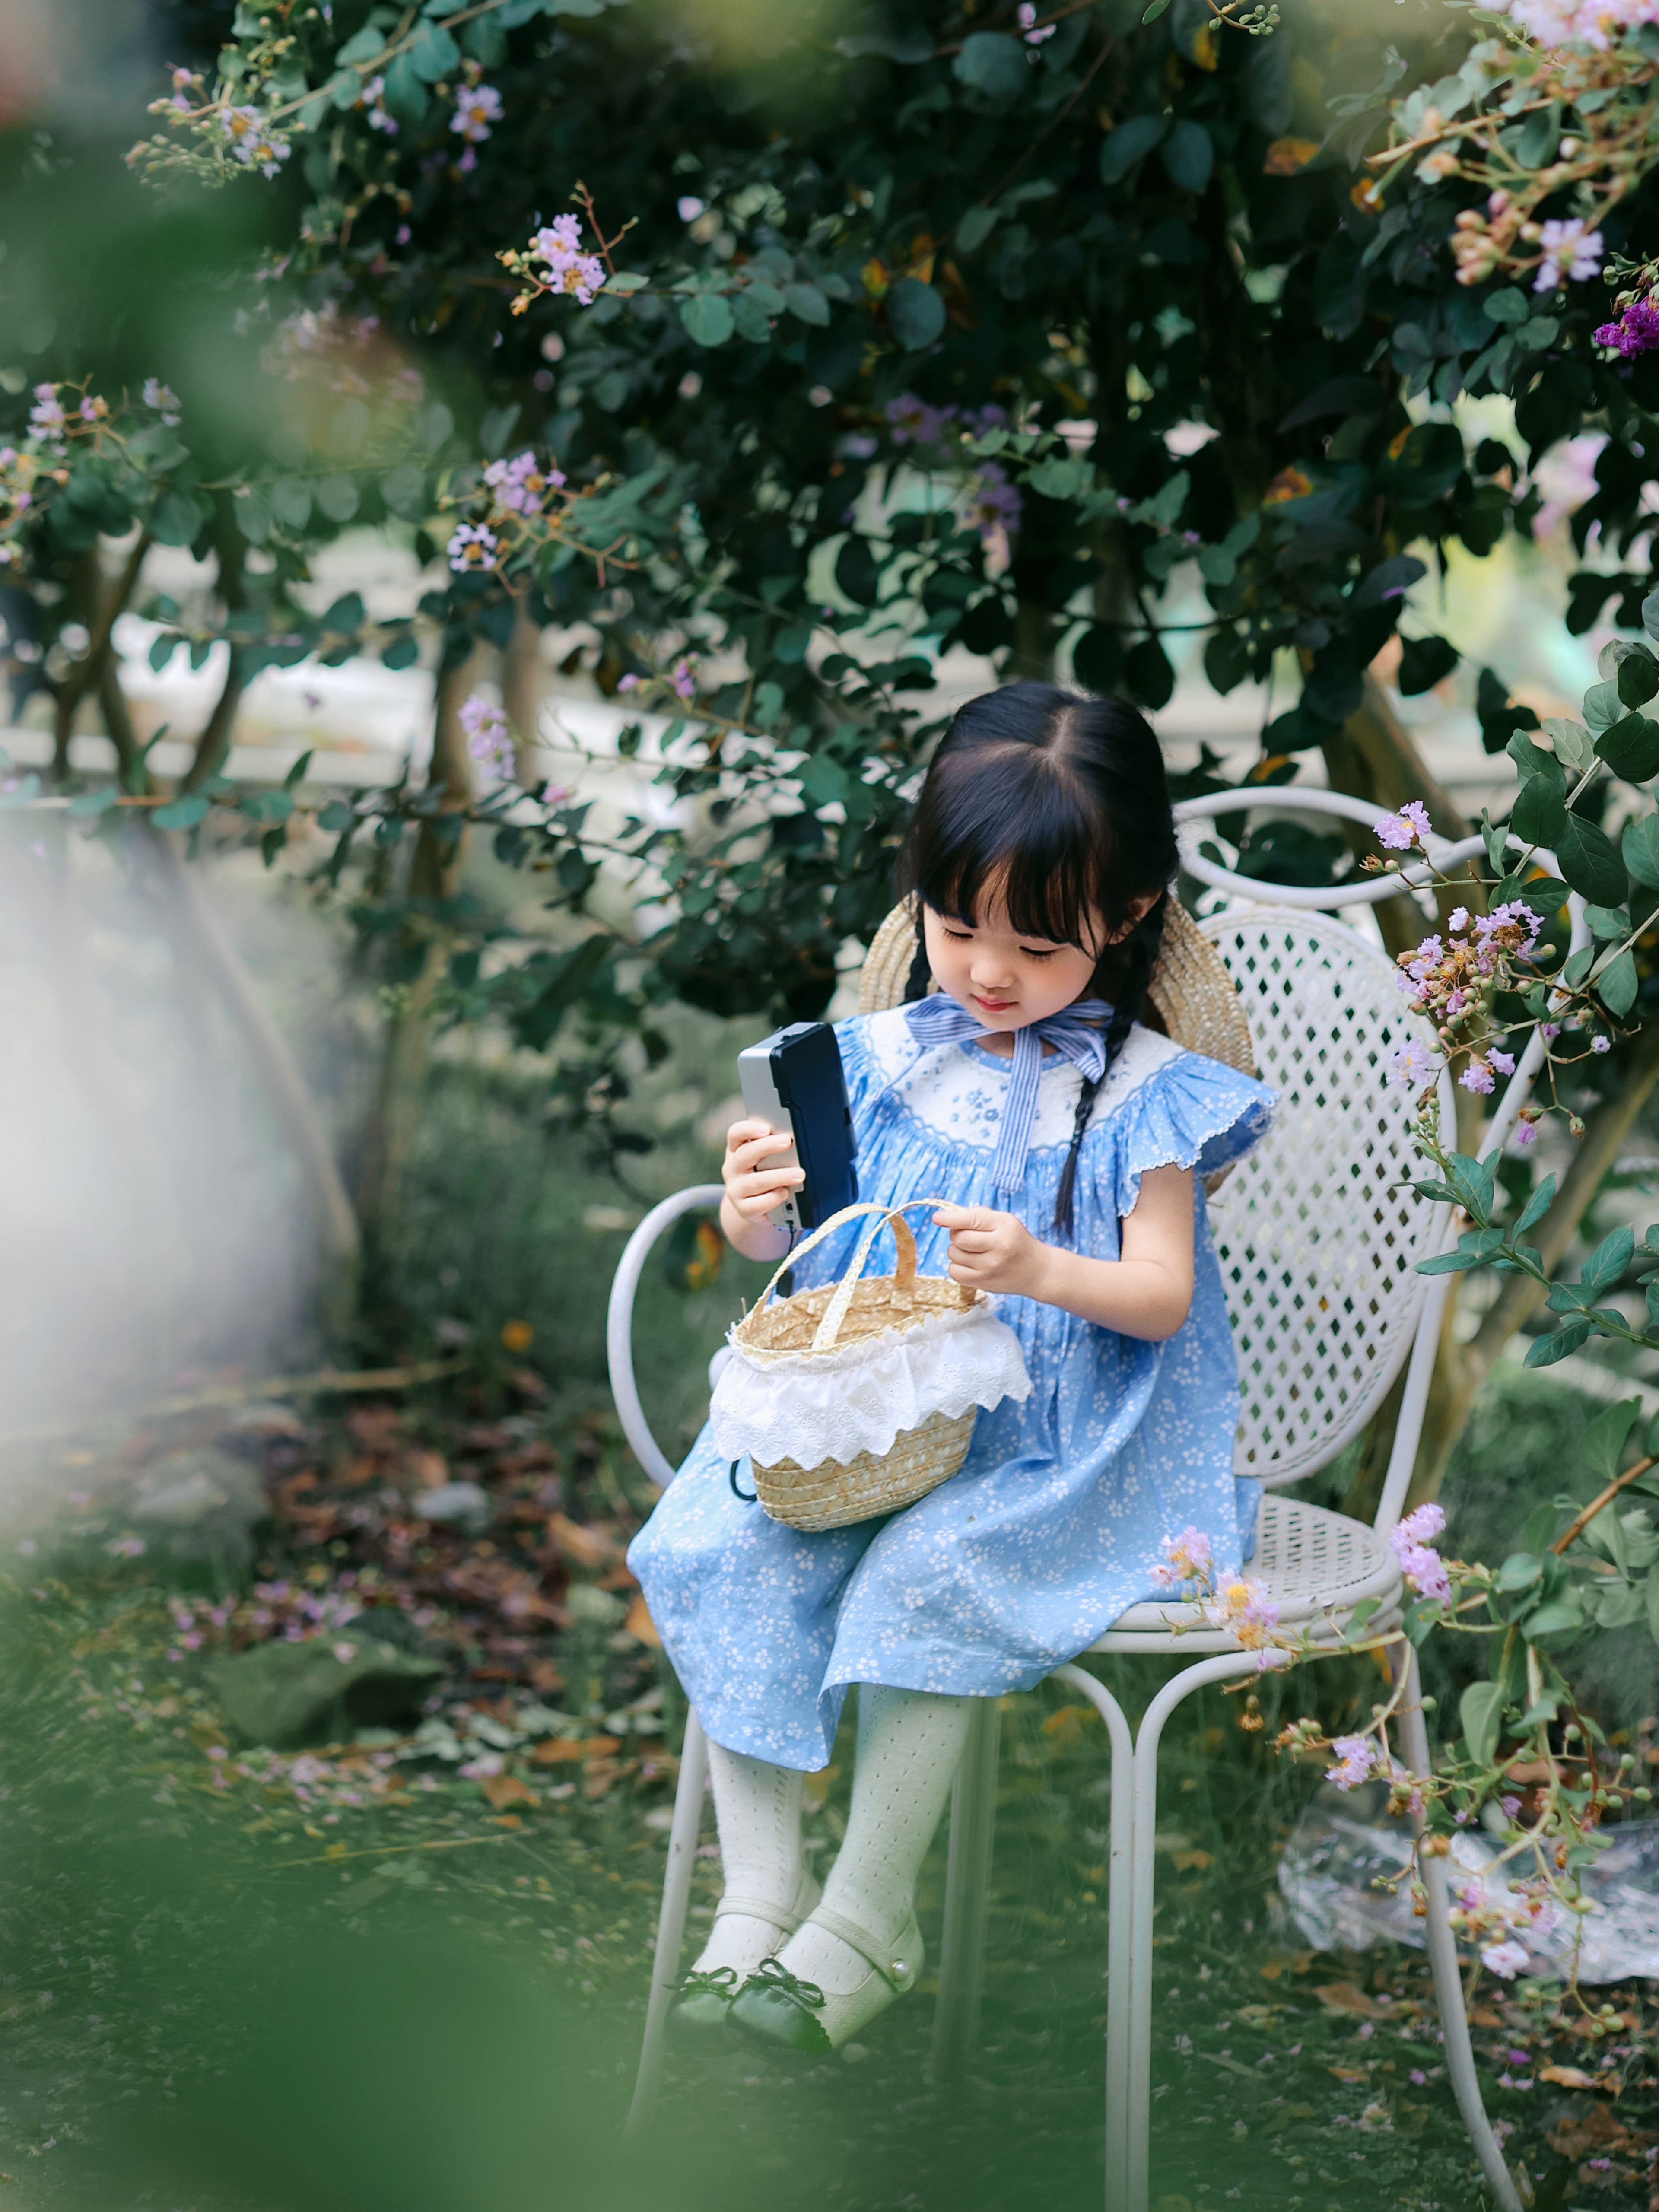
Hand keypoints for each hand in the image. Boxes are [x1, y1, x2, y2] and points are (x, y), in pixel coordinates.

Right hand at [722, 1116, 803, 1221]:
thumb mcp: (766, 1159)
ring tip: (799, 1174)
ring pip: (755, 1181)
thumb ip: (775, 1149)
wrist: (756, 1207)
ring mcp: (735, 1189)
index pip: (736, 1134)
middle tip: (787, 1142)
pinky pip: (756, 1205)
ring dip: (779, 1176)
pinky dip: (773, 1198)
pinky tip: (785, 1193)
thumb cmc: (765, 1175)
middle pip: (745, 1154)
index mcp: (737, 1150)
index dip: (748, 1129)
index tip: (766, 1128)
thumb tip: (797, 1143)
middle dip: (768, 1146)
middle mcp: (733, 1168)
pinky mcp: (742, 1209)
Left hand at [931, 1203, 1048, 1298]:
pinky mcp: (982, 1283)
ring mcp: (989, 1268)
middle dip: (957, 1233)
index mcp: (1004, 1227)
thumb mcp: (1005, 1221)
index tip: (937, 1218)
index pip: (971, 1220)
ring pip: (953, 1254)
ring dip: (957, 1250)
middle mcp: (998, 1248)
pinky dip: (957, 1265)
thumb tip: (944, 1218)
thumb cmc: (1016, 1241)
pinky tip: (970, 1263)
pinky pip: (953, 1271)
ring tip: (973, 1250)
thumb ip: (978, 1216)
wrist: (1036, 1271)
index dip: (950, 1218)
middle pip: (958, 1238)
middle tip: (970, 1235)